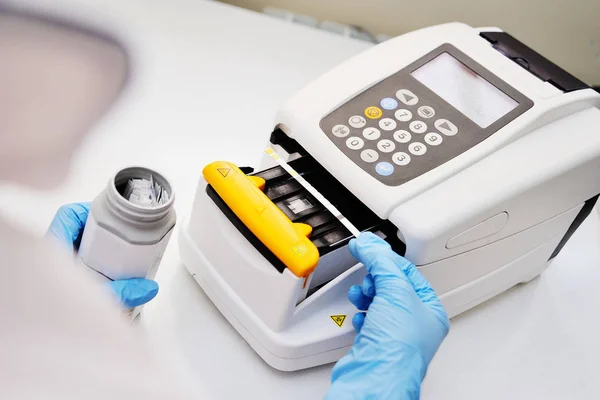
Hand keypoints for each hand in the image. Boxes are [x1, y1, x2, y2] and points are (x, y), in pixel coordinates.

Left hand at [47, 203, 158, 308]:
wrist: (35, 337)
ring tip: (116, 254)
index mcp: (53, 249)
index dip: (89, 210)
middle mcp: (50, 258)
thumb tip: (146, 287)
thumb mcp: (94, 298)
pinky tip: (105, 277)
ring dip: (95, 251)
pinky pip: (75, 268)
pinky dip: (91, 268)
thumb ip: (122, 292)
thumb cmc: (48, 314)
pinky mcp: (55, 286)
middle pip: (75, 231)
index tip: (108, 213)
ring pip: (75, 250)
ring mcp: (51, 272)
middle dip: (99, 232)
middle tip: (118, 234)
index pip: (68, 216)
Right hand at [326, 232, 449, 399]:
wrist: (375, 377)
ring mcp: (394, 335)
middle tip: (366, 272)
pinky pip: (368, 319)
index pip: (409, 273)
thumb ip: (381, 262)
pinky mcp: (375, 343)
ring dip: (366, 294)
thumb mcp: (395, 291)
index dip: (386, 257)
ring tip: (361, 294)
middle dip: (376, 278)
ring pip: (378, 302)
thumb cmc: (397, 346)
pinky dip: (361, 312)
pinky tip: (360, 314)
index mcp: (431, 310)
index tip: (367, 245)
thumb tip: (369, 244)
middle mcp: (415, 323)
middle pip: (392, 286)